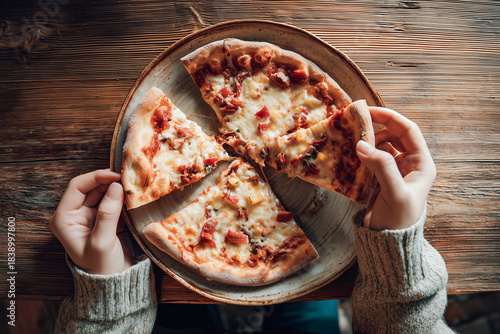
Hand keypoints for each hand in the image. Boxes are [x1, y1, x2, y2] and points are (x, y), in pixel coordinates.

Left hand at [50, 169, 134, 273]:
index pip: (77, 187)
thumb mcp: (102, 241)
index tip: (116, 175)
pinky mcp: (105, 218)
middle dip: (109, 181)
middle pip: (91, 187)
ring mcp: (90, 216)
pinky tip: (134, 196)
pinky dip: (123, 197)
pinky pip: (113, 200)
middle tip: (129, 179)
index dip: (96, 177)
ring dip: (117, 188)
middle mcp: (75, 214)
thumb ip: (107, 214)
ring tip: (133, 186)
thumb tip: (116, 187)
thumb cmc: (102, 267)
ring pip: (103, 192)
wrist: (114, 283)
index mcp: (65, 218)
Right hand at [356, 107, 435, 229]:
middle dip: (375, 128)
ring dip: (366, 142)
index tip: (368, 111)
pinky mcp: (379, 179)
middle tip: (354, 126)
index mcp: (421, 164)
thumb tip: (362, 144)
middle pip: (392, 135)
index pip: (408, 131)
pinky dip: (360, 154)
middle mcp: (409, 164)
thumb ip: (382, 167)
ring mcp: (394, 171)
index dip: (389, 117)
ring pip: (380, 146)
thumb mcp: (394, 193)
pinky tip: (349, 155)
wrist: (387, 244)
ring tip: (350, 142)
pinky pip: (370, 158)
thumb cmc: (397, 221)